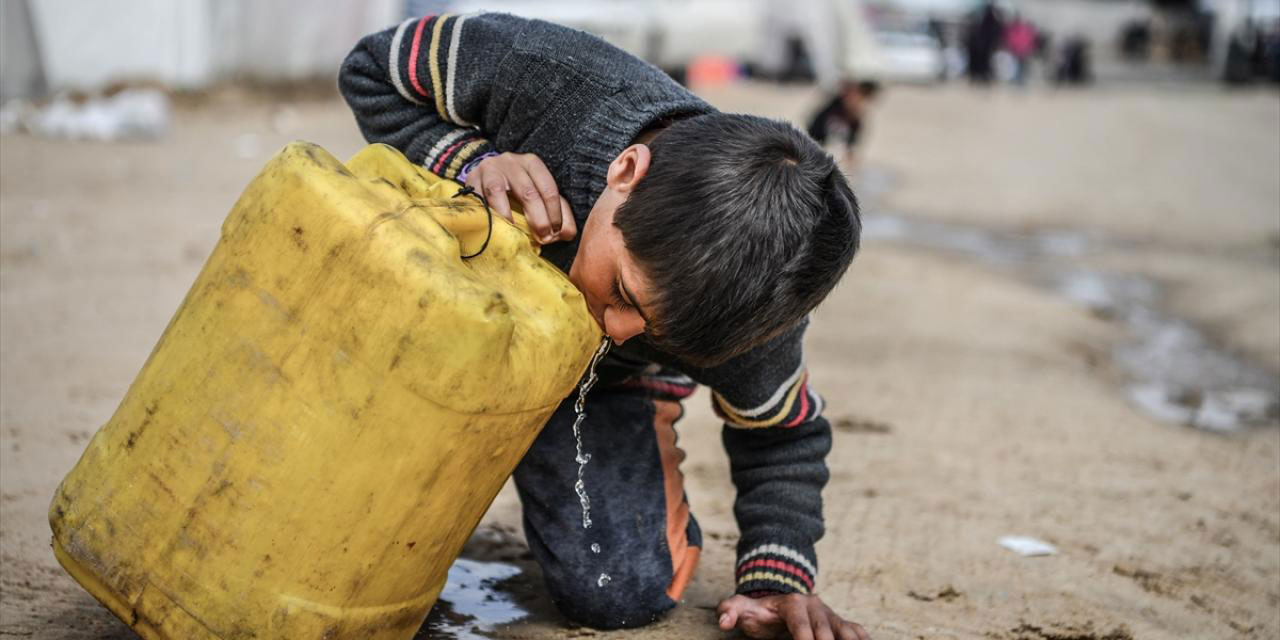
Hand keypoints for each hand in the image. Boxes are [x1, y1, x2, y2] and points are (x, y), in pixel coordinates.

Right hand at [464, 152, 576, 243]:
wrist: (485, 175)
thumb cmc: (516, 189)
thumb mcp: (538, 195)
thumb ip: (556, 213)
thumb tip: (567, 234)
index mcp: (532, 163)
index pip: (548, 188)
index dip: (555, 213)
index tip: (557, 232)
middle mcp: (511, 162)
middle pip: (527, 192)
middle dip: (538, 218)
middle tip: (543, 237)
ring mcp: (489, 169)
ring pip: (498, 191)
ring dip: (508, 216)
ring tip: (516, 234)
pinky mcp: (471, 180)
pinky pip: (477, 198)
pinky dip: (487, 214)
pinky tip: (495, 227)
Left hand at [716, 593, 869, 639]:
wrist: (776, 601)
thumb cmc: (758, 611)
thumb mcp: (741, 608)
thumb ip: (729, 612)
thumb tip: (722, 622)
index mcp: (793, 603)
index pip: (801, 625)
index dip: (805, 639)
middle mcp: (815, 606)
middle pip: (825, 631)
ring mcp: (829, 614)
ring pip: (845, 630)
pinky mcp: (839, 622)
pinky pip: (856, 630)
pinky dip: (862, 639)